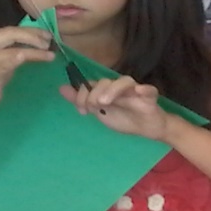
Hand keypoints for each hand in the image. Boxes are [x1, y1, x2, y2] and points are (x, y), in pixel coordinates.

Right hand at [0, 26, 53, 112]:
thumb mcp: (2, 57)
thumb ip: (14, 46)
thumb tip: (40, 39)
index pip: (11, 29)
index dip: (31, 30)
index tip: (47, 34)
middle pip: (11, 34)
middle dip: (33, 37)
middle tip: (49, 43)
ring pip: (12, 49)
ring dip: (34, 52)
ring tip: (50, 55)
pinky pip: (4, 63)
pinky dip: (15, 59)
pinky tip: (24, 57)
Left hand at [60, 75, 174, 141]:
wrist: (147, 128)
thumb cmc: (124, 118)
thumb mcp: (99, 112)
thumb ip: (81, 100)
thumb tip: (61, 88)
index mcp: (107, 90)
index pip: (92, 84)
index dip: (83, 94)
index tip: (82, 110)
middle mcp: (119, 87)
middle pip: (105, 81)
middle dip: (94, 94)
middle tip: (93, 107)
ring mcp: (135, 91)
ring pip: (124, 81)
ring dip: (113, 90)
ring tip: (105, 102)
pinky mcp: (149, 97)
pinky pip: (149, 90)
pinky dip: (144, 89)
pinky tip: (138, 91)